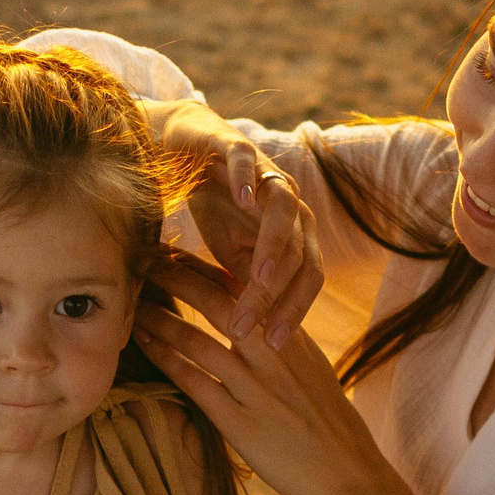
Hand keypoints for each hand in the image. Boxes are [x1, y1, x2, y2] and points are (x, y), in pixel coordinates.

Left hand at [134, 254, 393, 494]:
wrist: (348, 474)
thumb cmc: (329, 426)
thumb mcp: (313, 373)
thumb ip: (284, 345)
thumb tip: (258, 324)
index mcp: (291, 338)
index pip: (245, 290)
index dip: (207, 267)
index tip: (178, 251)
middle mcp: (273, 356)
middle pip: (217, 302)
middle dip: (177, 276)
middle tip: (145, 258)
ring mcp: (256, 389)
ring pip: (198, 340)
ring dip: (161, 316)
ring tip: (130, 300)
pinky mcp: (241, 423)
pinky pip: (196, 383)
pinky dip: (167, 360)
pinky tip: (145, 345)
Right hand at [147, 100, 323, 344]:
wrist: (187, 151)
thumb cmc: (217, 206)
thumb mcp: (231, 255)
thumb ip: (248, 285)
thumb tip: (257, 334)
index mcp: (295, 234)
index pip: (307, 278)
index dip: (294, 312)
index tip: (274, 348)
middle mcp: (291, 205)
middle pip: (299, 253)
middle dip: (277, 295)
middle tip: (252, 330)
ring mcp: (268, 174)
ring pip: (284, 211)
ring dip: (273, 246)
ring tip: (258, 279)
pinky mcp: (238, 146)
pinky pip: (249, 162)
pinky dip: (248, 179)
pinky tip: (241, 200)